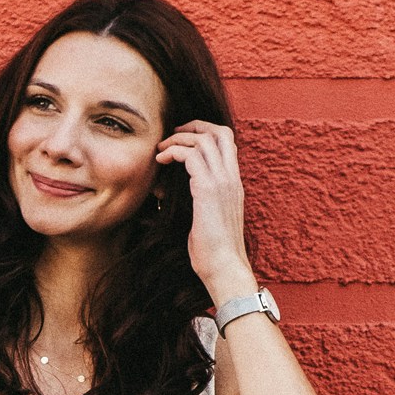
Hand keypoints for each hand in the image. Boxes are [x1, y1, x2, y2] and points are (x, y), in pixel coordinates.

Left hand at [155, 121, 252, 306]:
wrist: (223, 267)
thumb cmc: (212, 250)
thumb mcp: (207, 218)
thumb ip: (199, 200)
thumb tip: (172, 194)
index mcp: (234, 183)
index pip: (227, 142)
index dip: (205, 132)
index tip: (183, 138)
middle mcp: (232, 178)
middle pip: (219, 132)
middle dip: (193, 127)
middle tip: (171, 135)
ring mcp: (222, 182)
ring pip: (204, 140)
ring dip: (178, 139)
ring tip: (160, 150)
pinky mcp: (207, 189)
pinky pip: (191, 155)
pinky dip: (173, 152)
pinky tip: (161, 161)